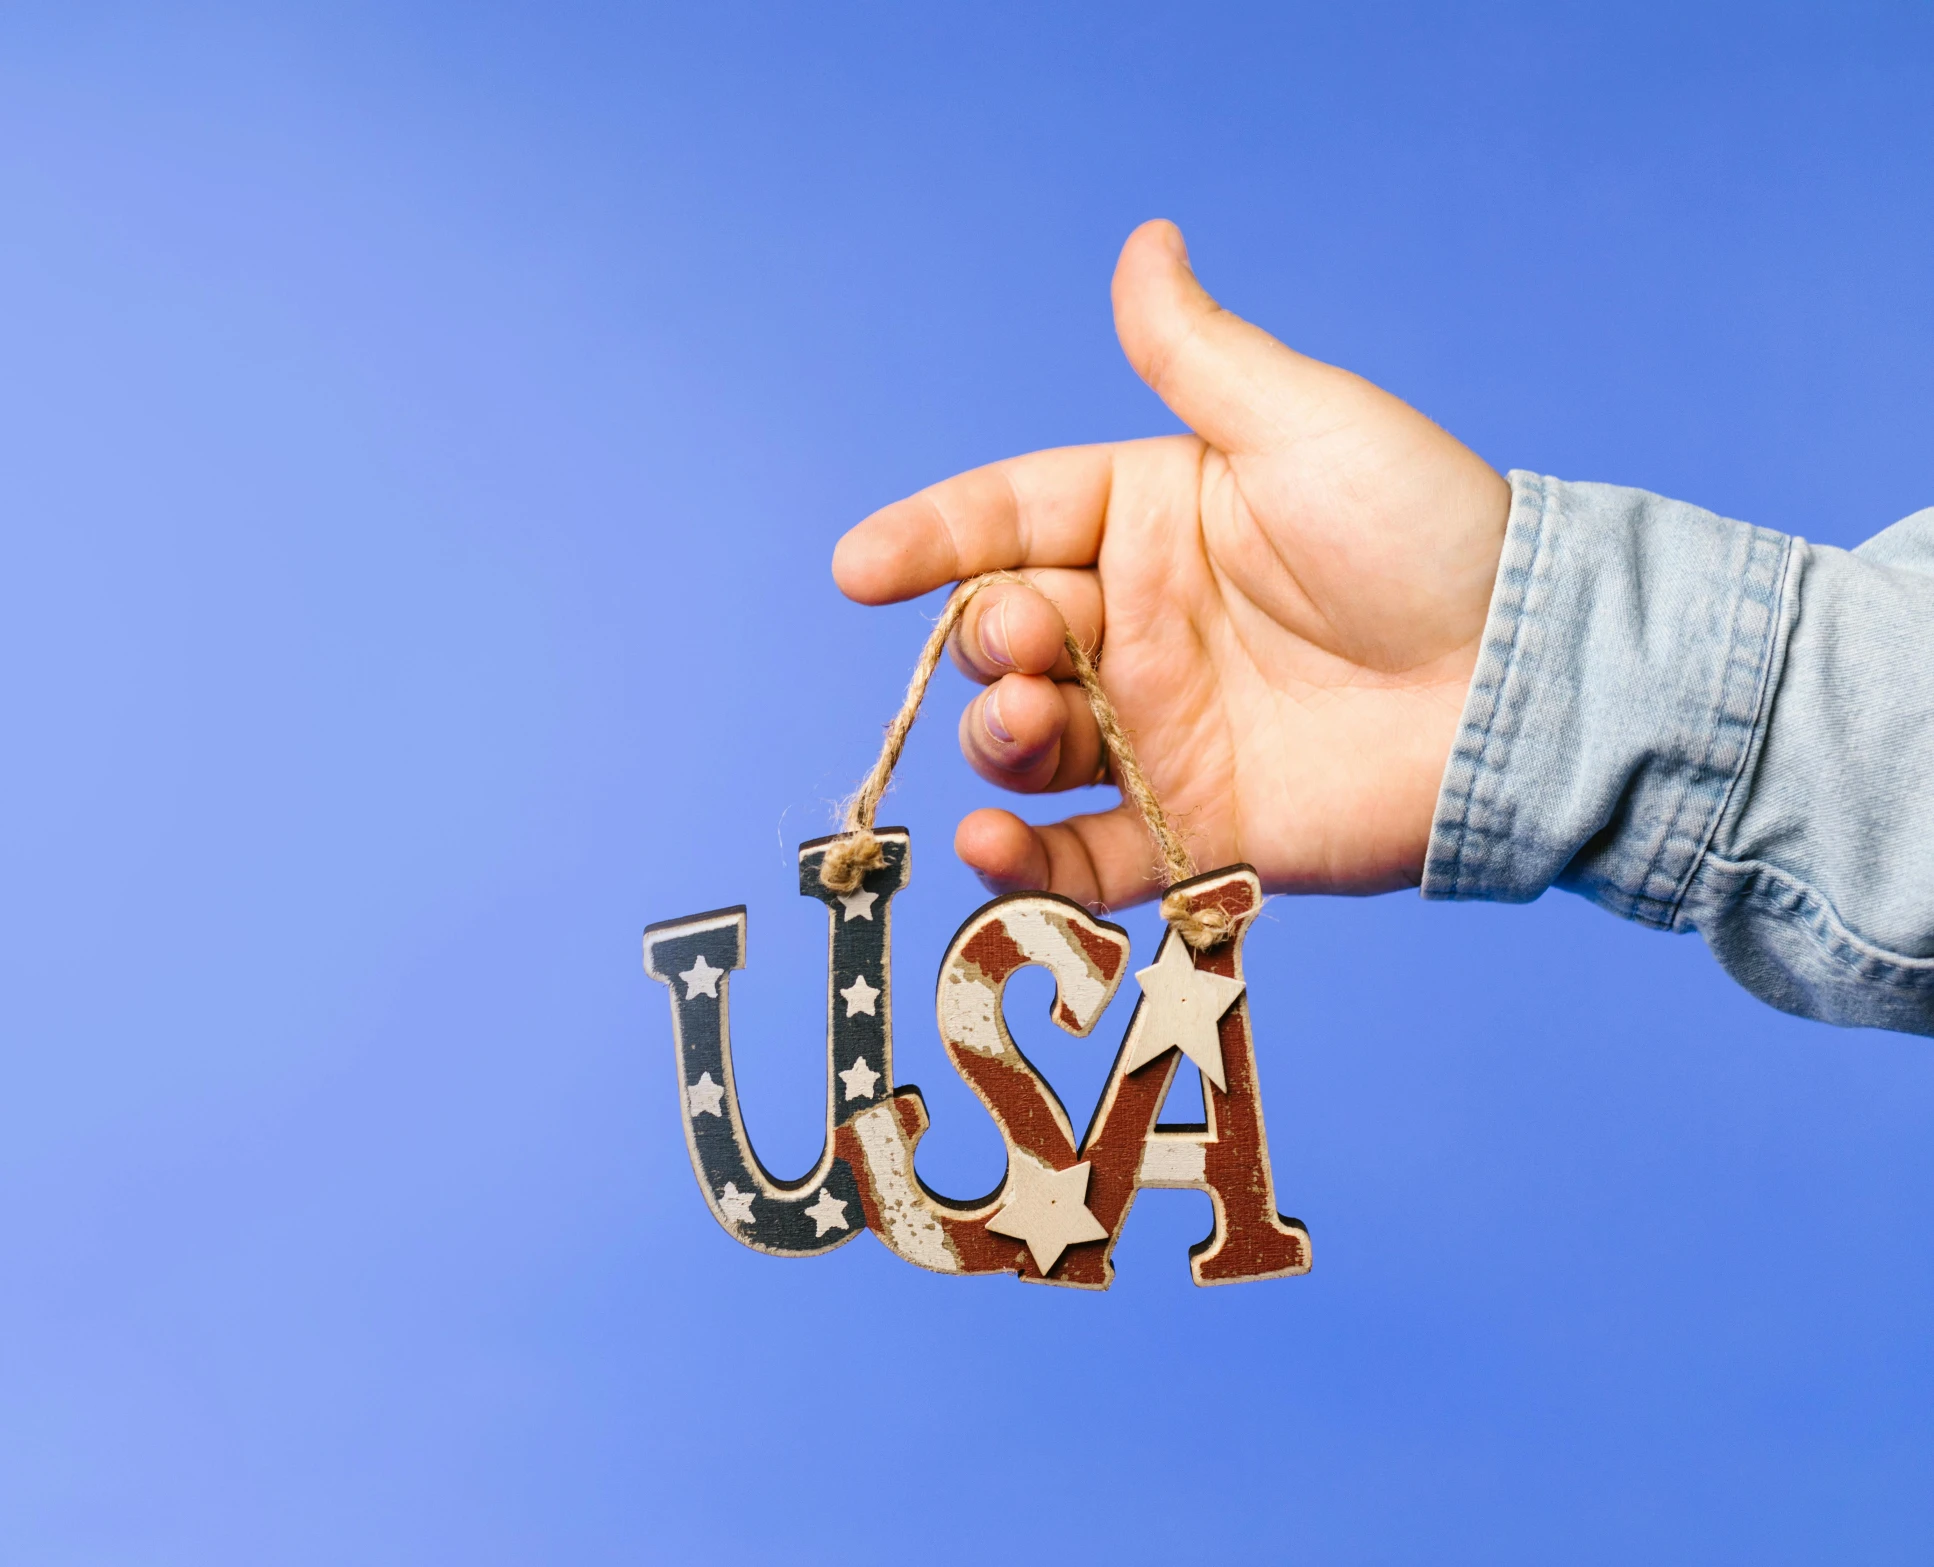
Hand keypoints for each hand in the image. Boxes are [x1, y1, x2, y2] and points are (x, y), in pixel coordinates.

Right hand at [831, 220, 1510, 905]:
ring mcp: (1158, 735)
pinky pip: (1081, 858)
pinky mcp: (1192, 831)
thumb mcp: (1306, 427)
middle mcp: (1139, 630)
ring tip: (1027, 728)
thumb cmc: (1430, 538)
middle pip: (1005, 637)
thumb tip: (1145, 239)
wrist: (1527, 687)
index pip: (1008, 521)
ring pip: (1025, 744)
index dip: (929, 540)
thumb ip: (1198, 356)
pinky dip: (1023, 864)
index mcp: (1150, 523)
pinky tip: (993, 847)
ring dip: (995, 738)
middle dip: (988, 644)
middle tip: (1030, 652)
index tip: (860, 566)